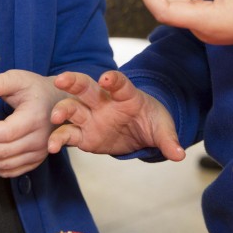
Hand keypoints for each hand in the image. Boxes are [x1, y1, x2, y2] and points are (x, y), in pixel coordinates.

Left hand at [0, 69, 59, 176]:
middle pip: (2, 152)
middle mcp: (40, 139)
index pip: (6, 133)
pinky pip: (10, 171)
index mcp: (35, 117)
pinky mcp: (35, 161)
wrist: (59, 103)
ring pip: (5, 164)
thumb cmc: (36, 90)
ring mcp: (39, 153)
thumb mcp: (19, 78)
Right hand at [48, 70, 184, 160]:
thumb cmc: (150, 120)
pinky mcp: (83, 135)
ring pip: (72, 108)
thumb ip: (168, 140)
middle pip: (86, 87)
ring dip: (62, 111)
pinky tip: (52, 146)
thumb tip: (179, 154)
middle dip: (73, 81)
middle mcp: (103, 102)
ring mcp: (91, 117)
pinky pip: (68, 134)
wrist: (139, 131)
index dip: (114, 80)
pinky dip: (59, 139)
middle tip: (61, 80)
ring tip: (56, 118)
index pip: (120, 84)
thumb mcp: (163, 128)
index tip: (106, 78)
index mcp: (125, 95)